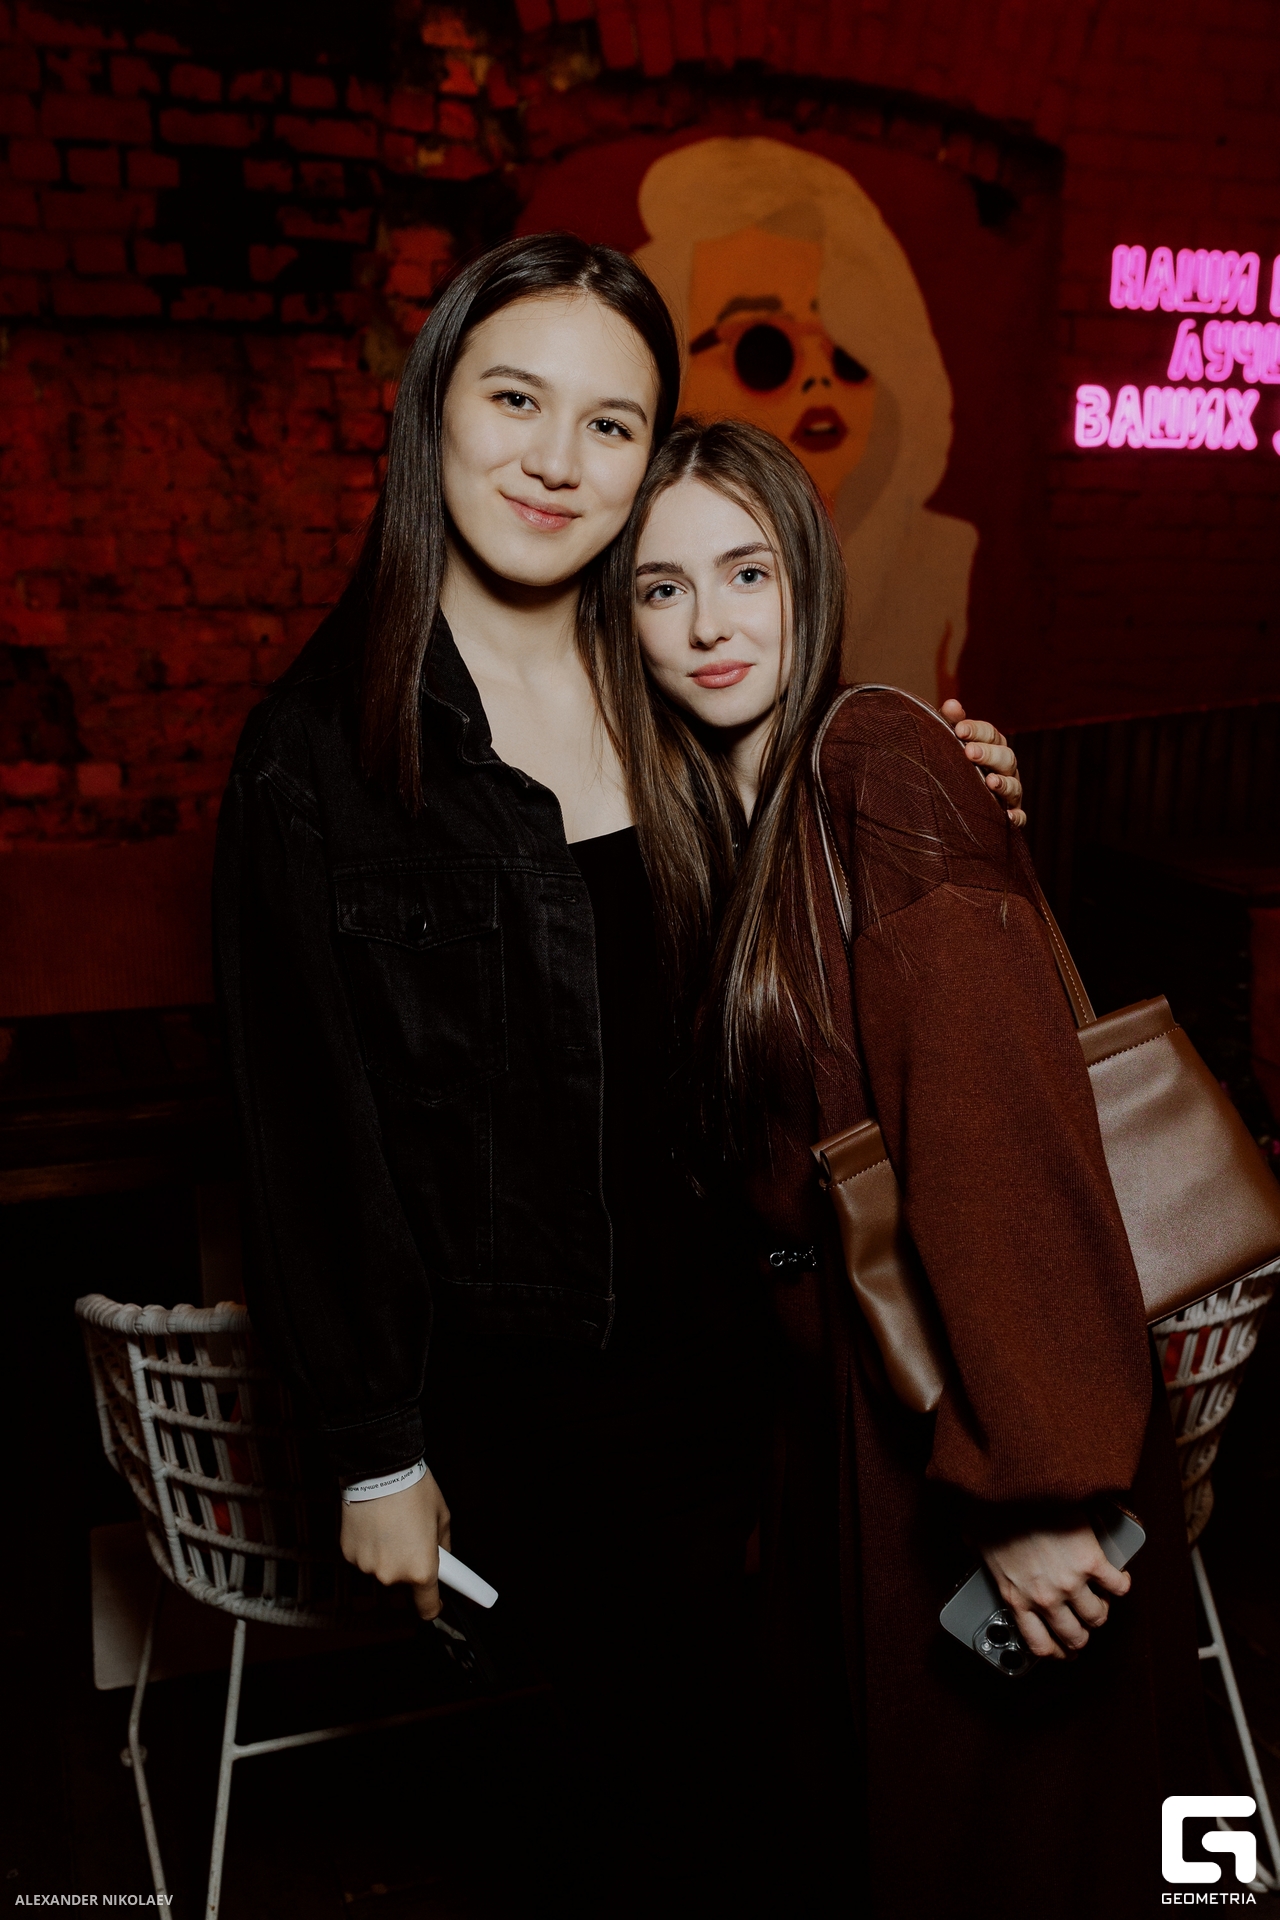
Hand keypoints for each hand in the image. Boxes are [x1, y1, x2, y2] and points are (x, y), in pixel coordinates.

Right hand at [339, 1468, 451, 1619]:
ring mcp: (368, 1567)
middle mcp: (393, 1575)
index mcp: (421, 1569)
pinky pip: (364, 1557)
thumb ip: (444, 1546)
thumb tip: (444, 1558)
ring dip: (388, 1555)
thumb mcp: (442, 1516)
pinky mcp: (349, 1555)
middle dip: (410, 1566)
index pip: (428, 1607)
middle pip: (404, 1583)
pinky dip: (370, 1545)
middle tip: (412, 1537)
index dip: (434, 1605)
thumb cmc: (414, 1489)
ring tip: (391, 1523)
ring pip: (382, 1569)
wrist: (378, 1469)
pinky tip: (374, 1523)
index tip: (437, 1600)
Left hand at [940, 699, 1025, 827]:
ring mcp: (1010, 792)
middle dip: (989, 754)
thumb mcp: (954, 743)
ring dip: (1004, 783)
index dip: (976, 731)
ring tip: (990, 782)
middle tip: (969, 752)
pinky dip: (1017, 817)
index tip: (959, 730)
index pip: (990, 734)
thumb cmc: (956, 764)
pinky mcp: (1011, 814)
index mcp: (992, 747)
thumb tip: (951, 704)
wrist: (957, 801)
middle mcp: (1005, 768)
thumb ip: (952, 723)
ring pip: (1014, 785)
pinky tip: (1008, 817)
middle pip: (1005, 757)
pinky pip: (1020, 817)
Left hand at [979, 1521, 1129, 1658]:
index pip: (1039, 1644)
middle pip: (1075, 1636)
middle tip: (1084, 1625)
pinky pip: (1117, 1586)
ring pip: (1097, 1616)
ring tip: (1101, 1599)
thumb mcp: (976, 1536)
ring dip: (1101, 1610)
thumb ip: (978, 1551)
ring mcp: (1070, 1582)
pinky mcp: (1092, 1562)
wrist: (1018, 1484)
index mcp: (1016, 1597)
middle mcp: (1045, 1598)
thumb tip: (973, 1544)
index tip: (1063, 1649)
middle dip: (1082, 1635)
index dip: (1056, 1652)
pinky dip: (1121, 1584)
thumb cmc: (994, 1506)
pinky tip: (1119, 1577)